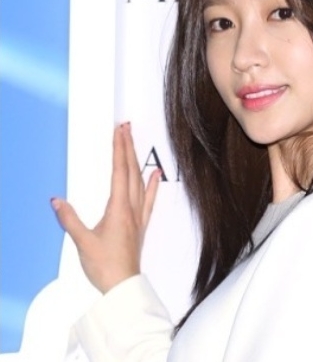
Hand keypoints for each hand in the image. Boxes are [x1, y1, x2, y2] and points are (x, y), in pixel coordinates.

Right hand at [51, 123, 160, 293]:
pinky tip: (155, 174)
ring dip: (137, 160)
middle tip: (126, 127)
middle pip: (131, 170)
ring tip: (135, 142)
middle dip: (128, 146)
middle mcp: (131, 208)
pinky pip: (149, 200)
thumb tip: (57, 200)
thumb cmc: (105, 266)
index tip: (119, 131)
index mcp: (118, 208)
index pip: (119, 171)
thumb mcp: (82, 242)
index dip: (119, 149)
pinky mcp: (140, 225)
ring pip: (139, 181)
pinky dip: (152, 185)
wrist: (123, 286)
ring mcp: (138, 216)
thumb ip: (69, 219)